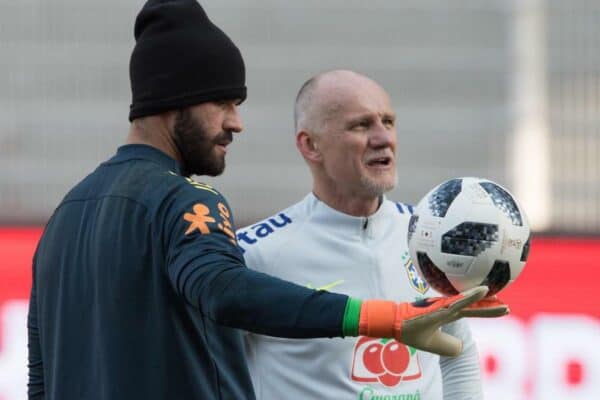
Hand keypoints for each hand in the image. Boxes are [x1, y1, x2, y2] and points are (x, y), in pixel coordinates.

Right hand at [359, 286, 504, 356]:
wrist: (395, 324)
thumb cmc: (410, 330)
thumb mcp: (433, 343)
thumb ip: (448, 345)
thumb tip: (461, 348)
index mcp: (447, 314)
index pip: (471, 311)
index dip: (486, 310)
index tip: (502, 308)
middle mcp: (448, 308)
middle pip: (474, 306)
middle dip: (491, 307)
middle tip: (507, 305)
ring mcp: (445, 307)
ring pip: (470, 302)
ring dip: (486, 300)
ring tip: (501, 298)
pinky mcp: (441, 308)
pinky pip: (460, 301)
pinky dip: (472, 295)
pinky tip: (483, 290)